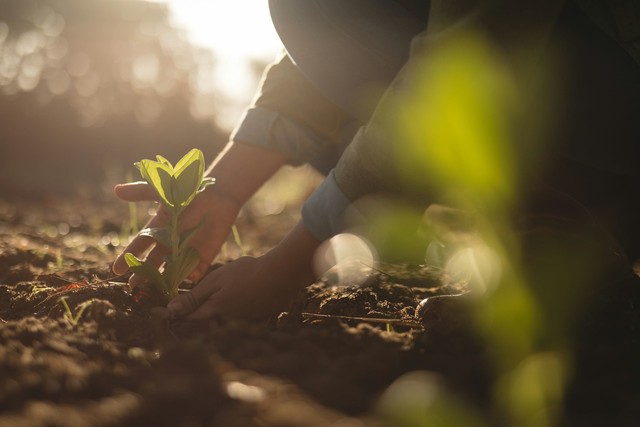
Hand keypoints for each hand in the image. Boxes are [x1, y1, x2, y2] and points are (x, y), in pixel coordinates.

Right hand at [112, 142, 287, 286]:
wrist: (218, 193)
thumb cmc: (189, 190)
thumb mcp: (164, 190)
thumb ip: (142, 192)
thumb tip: (117, 190)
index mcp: (158, 230)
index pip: (139, 246)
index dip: (127, 257)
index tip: (116, 269)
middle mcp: (169, 244)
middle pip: (152, 264)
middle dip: (142, 276)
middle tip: (132, 288)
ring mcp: (186, 251)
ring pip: (171, 271)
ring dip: (164, 281)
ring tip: (156, 291)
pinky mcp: (203, 256)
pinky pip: (196, 271)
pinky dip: (192, 276)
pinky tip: (189, 280)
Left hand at [163, 221, 319, 319]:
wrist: (279, 276)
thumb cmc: (245, 273)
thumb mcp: (216, 281)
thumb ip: (194, 296)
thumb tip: (172, 310)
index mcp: (212, 312)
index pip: (184, 318)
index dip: (168, 315)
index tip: (153, 312)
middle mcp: (223, 322)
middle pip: (196, 325)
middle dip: (181, 320)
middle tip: (168, 312)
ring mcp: (237, 322)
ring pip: (210, 323)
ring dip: (197, 318)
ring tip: (186, 310)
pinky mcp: (248, 318)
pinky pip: (225, 320)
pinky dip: (215, 315)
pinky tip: (214, 305)